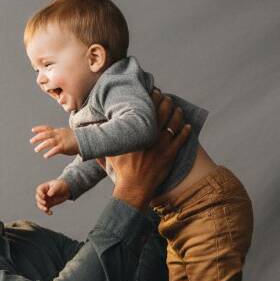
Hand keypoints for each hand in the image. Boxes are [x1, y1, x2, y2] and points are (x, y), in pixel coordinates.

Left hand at [30, 126, 79, 158]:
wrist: (85, 140)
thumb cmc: (75, 138)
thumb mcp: (65, 134)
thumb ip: (58, 136)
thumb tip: (52, 139)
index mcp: (58, 131)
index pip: (47, 128)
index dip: (39, 129)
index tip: (32, 130)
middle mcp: (58, 135)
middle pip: (46, 134)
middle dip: (38, 138)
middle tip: (31, 141)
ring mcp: (61, 141)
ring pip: (49, 142)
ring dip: (41, 146)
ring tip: (36, 150)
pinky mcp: (64, 147)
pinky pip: (55, 150)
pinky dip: (50, 153)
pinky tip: (45, 156)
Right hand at [35, 179, 70, 214]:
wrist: (66, 190)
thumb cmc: (61, 185)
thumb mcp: (58, 186)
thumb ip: (53, 189)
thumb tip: (49, 194)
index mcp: (44, 187)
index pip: (39, 190)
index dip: (40, 193)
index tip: (44, 196)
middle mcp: (43, 194)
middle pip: (38, 197)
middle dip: (40, 201)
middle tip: (45, 203)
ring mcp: (45, 199)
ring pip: (40, 204)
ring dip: (42, 208)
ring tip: (46, 210)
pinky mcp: (48, 205)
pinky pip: (46, 209)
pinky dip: (47, 212)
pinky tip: (50, 213)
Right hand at [108, 89, 190, 208]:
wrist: (134, 188)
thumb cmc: (121, 171)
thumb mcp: (109, 153)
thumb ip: (103, 140)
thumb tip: (92, 130)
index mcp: (136, 133)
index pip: (147, 109)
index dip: (152, 98)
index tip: (154, 92)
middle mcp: (150, 136)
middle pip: (163, 112)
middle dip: (166, 102)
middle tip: (167, 98)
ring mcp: (162, 146)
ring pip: (174, 124)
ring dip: (177, 114)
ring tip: (178, 109)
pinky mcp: (170, 156)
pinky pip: (181, 140)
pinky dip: (185, 131)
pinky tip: (187, 126)